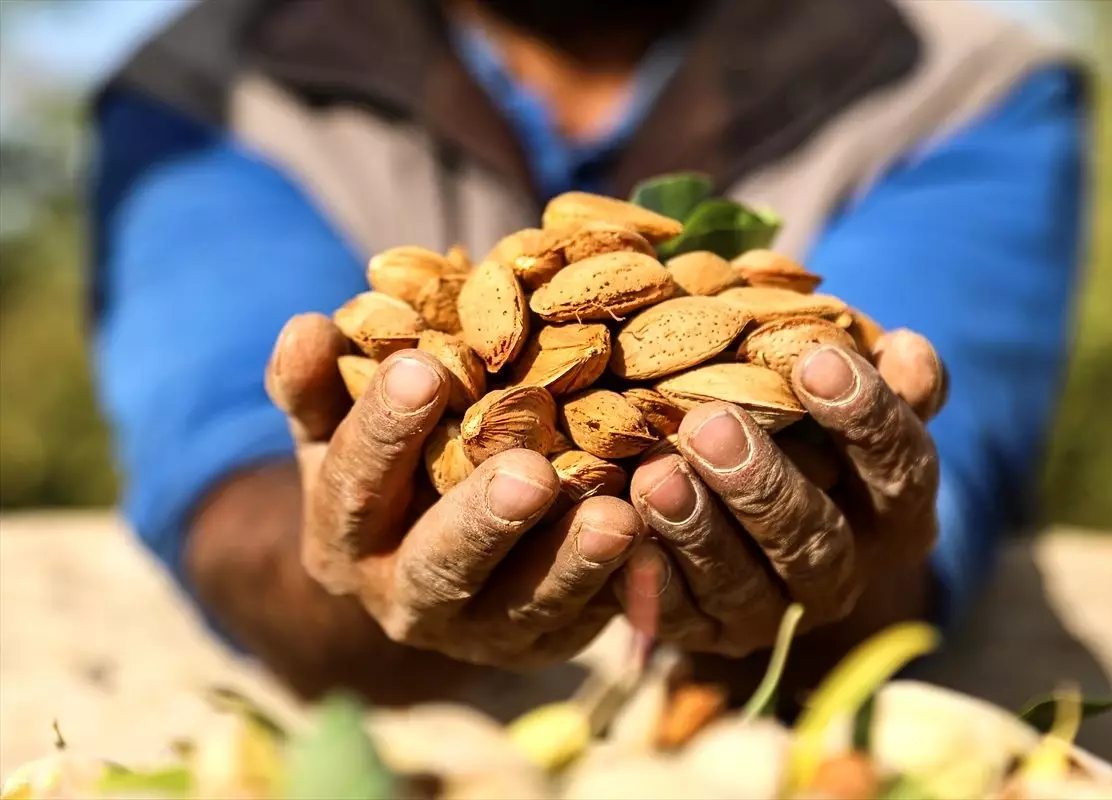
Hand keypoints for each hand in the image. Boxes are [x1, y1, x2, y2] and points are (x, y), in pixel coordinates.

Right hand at [266, 314, 643, 667]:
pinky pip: (589, 620)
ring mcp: (479, 632)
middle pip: (439, 566)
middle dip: (483, 520)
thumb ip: (320, 386)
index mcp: (344, 536)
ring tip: (618, 518)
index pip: (351, 485)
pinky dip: (626, 585)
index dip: (380, 431)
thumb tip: (306, 327)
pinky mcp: (546, 643)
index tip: (421, 369)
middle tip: (531, 473)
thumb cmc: (389, 471)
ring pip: (525, 605)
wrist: (420, 568)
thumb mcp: (340, 429)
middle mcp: (403, 597)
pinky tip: (661, 541)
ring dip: (573, 564)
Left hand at [622, 329, 945, 656]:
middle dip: (762, 484)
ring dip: (697, 530)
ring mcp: (771, 614)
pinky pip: (675, 618)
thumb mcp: (843, 399)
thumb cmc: (802, 428)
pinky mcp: (703, 635)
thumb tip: (907, 348)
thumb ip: (879, 378)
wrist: (745, 514)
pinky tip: (619, 531)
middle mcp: (839, 573)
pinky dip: (648, 579)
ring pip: (742, 586)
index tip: (818, 360)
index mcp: (893, 511)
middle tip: (711, 423)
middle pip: (814, 541)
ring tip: (655, 475)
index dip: (866, 418)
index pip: (900, 471)